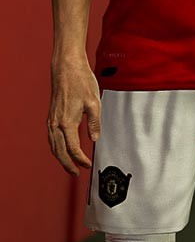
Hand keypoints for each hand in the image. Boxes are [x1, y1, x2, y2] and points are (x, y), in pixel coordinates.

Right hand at [47, 55, 99, 175]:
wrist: (66, 68)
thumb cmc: (81, 82)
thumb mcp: (95, 102)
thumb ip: (95, 123)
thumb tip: (95, 139)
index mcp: (67, 122)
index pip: (72, 148)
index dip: (80, 159)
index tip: (87, 165)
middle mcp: (55, 123)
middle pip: (59, 151)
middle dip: (67, 164)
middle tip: (76, 173)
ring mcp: (51, 120)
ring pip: (53, 145)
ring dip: (60, 157)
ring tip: (70, 165)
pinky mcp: (51, 116)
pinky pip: (51, 137)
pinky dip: (56, 147)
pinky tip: (62, 149)